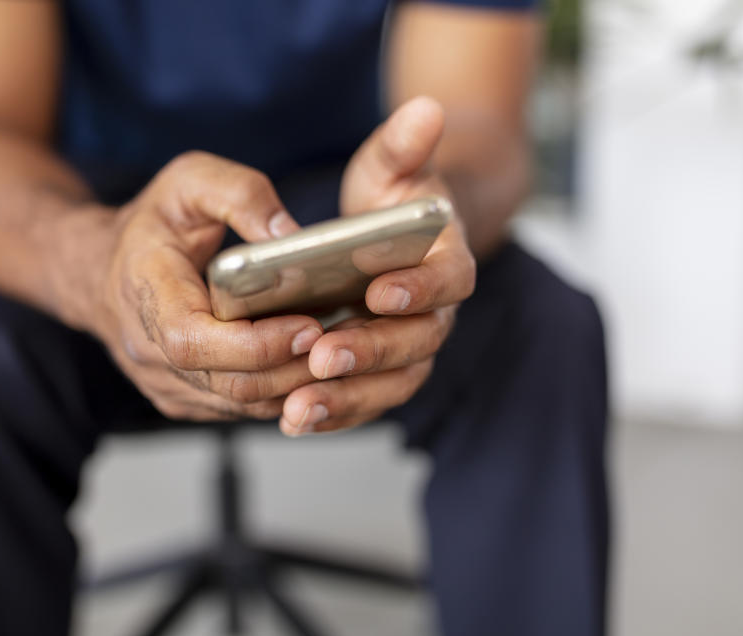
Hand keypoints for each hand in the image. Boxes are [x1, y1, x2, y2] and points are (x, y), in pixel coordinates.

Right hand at [90, 152, 323, 420]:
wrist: (99, 271)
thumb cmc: (149, 225)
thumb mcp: (188, 181)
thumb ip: (239, 193)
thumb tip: (289, 235)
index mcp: (146, 292)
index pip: (193, 340)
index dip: (255, 344)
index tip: (308, 326)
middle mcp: (148, 349)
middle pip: (228, 382)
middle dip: (292, 368)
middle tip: (344, 341)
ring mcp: (163, 382)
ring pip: (239, 404)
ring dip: (294, 386)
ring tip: (338, 354)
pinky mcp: (181, 400)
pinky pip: (237, 409)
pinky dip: (279, 393)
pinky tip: (311, 366)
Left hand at [280, 97, 475, 434]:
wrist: (394, 241)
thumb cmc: (392, 201)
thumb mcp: (393, 167)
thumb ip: (405, 145)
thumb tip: (426, 109)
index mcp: (449, 262)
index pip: (450, 280)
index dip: (420, 288)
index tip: (379, 291)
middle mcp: (436, 313)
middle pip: (418, 344)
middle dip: (371, 352)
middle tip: (323, 356)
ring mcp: (409, 348)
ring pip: (391, 384)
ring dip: (347, 398)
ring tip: (298, 409)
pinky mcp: (380, 373)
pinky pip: (365, 401)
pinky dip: (333, 413)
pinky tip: (292, 419)